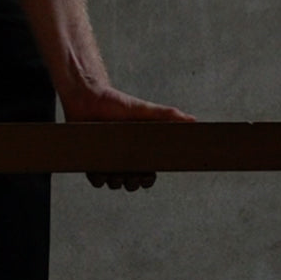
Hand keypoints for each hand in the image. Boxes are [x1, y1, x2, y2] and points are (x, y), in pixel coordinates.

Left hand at [64, 85, 194, 191]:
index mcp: (138, 149)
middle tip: (132, 177)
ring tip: (116, 174)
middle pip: (131, 181)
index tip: (148, 176)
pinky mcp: (90, 160)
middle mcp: (123, 157)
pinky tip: (100, 172)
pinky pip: (95, 179)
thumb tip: (193, 120)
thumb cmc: (116, 102)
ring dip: (116, 183)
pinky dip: (98, 179)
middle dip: (133, 183)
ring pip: (114, 183)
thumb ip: (167, 115)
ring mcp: (106, 160)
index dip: (148, 178)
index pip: (148, 171)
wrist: (87, 96)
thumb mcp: (144, 109)